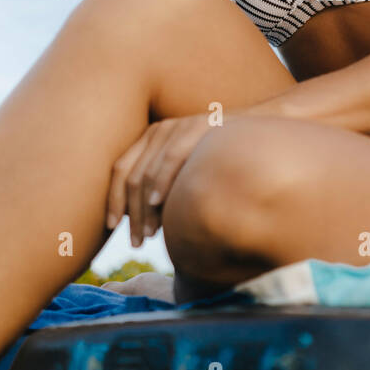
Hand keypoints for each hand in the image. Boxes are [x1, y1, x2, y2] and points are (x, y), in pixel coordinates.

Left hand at [107, 113, 215, 246]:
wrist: (258, 129)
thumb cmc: (220, 158)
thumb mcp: (186, 170)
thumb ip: (163, 187)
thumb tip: (137, 221)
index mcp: (150, 139)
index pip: (121, 170)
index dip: (113, 200)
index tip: (111, 227)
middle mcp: (159, 130)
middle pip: (133, 176)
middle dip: (132, 214)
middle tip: (136, 243)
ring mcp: (177, 126)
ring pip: (148, 172)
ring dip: (145, 208)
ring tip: (148, 235)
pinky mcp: (197, 126)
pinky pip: (172, 157)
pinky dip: (162, 181)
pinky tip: (157, 203)